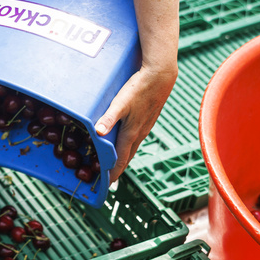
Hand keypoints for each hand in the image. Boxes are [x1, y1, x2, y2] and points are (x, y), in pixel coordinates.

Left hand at [94, 64, 177, 184]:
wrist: (161, 76)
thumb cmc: (139, 89)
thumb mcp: (120, 103)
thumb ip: (109, 117)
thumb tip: (98, 132)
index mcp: (131, 133)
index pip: (121, 159)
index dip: (113, 172)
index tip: (106, 183)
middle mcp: (139, 133)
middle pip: (127, 156)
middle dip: (118, 167)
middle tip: (108, 177)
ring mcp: (145, 126)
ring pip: (132, 147)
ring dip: (124, 156)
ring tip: (115, 163)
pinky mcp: (148, 118)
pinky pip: (136, 137)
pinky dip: (129, 145)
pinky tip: (126, 141)